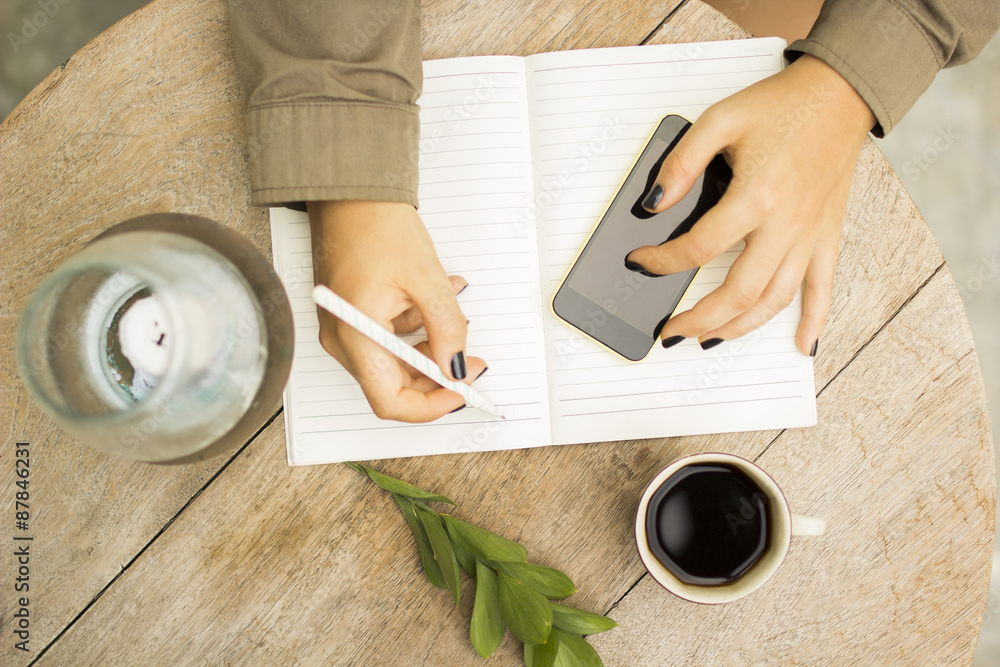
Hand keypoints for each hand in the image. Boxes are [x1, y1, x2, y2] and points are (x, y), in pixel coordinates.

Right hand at [307, 200, 485, 421]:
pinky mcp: (351, 315)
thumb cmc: (376, 224)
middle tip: (471, 361)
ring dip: (430, 348)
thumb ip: (446, 329)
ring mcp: (344, 328)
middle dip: (436, 376)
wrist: (349, 191)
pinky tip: (435, 303)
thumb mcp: (426, 279)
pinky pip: (387, 338)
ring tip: (455, 316)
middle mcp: (342, 339)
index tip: (463, 391)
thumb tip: (457, 366)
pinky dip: (416, 329)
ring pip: (394, 362)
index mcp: (354, 334)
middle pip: (393, 384)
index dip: (432, 405)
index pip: (391, 400)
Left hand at [625, 54, 875, 354]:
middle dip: (699, 319)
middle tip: (672, 330)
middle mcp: (786, 224)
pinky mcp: (827, 235)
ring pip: (775, 299)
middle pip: (739, 291)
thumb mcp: (721, 120)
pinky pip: (822, 286)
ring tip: (709, 339)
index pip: (699, 247)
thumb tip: (656, 203)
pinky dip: (815, 320)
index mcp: (757, 195)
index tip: (641, 261)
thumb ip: (682, 163)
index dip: (663, 261)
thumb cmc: (783, 105)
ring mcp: (809, 234)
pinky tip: (803, 344)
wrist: (841, 92)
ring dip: (740, 328)